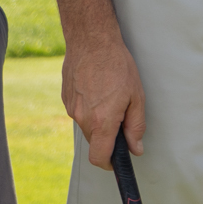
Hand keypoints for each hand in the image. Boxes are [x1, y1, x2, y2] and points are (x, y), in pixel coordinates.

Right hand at [64, 24, 146, 168]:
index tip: (117, 159)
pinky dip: (88, 107)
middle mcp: (82, 118)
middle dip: (107, 136)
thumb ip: (136, 126)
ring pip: (86, 125)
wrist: (91, 40)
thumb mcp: (136, 96)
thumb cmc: (117, 65)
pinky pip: (79, 111)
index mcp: (101, 121)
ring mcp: (71, 108)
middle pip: (94, 141)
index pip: (99, 158)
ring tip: (109, 95)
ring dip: (98, 120)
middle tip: (121, 114)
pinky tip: (97, 88)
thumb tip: (135, 148)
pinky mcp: (65, 98)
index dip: (109, 163)